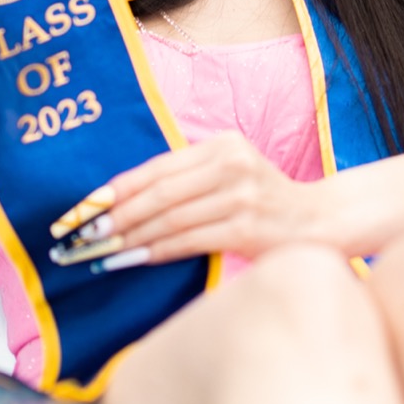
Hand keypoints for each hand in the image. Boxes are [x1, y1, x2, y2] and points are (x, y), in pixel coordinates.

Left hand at [69, 133, 324, 269]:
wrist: (323, 221)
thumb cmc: (266, 201)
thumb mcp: (231, 173)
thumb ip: (190, 179)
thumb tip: (124, 203)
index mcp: (222, 144)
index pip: (157, 167)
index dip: (116, 188)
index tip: (83, 207)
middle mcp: (232, 164)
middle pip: (158, 192)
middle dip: (114, 216)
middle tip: (81, 235)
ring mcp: (242, 196)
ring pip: (170, 219)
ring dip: (130, 238)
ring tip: (99, 253)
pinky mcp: (248, 228)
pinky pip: (190, 240)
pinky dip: (158, 251)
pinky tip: (135, 259)